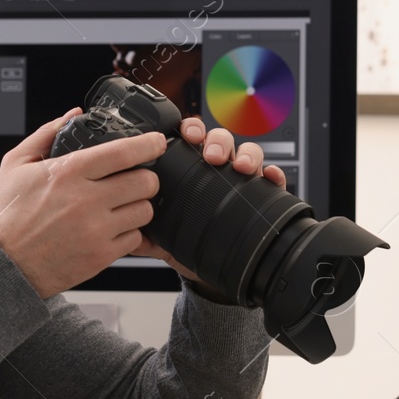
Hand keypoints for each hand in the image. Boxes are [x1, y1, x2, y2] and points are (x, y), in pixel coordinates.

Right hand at [0, 108, 168, 298]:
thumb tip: (73, 114)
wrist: (4, 265)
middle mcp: (86, 200)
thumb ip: (46, 133)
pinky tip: (112, 227)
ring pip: (145, 210)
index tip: (157, 142)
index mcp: (68, 172)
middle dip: (146, 176)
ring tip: (122, 205)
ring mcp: (97, 230)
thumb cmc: (8, 216)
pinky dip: (129, 231)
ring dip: (138, 204)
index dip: (149, 144)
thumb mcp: (16, 164)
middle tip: (136, 177)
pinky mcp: (102, 255)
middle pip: (145, 181)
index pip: (124, 152)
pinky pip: (136, 238)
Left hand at [130, 117, 286, 284]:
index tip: (187, 134)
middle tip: (211, 156)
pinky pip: (271, 180)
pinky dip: (273, 174)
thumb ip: (142, 231)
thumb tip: (125, 231)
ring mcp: (240, 181)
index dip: (192, 129)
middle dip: (217, 141)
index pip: (192, 138)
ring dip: (245, 154)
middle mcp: (217, 169)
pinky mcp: (260, 197)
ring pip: (248, 153)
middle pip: (221, 140)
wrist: (206, 268)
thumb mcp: (160, 235)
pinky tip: (269, 176)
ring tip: (240, 166)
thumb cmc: (183, 241)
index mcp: (191, 168)